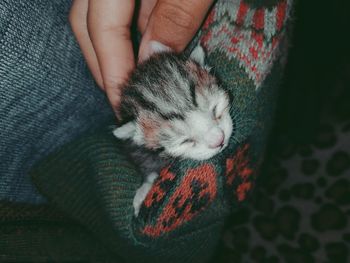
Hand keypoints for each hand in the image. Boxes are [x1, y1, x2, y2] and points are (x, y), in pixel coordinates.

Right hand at [69, 0, 213, 112]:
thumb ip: (175, 16)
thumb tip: (152, 61)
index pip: (102, 27)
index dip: (111, 71)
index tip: (124, 108)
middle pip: (88, 24)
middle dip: (104, 67)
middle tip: (126, 102)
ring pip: (101, 19)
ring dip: (116, 53)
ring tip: (137, 84)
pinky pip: (120, 10)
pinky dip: (130, 35)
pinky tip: (148, 54)